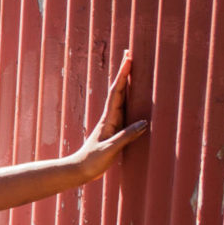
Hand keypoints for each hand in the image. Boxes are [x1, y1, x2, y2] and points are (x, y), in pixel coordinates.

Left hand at [75, 50, 149, 184]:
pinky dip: (128, 99)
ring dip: (126, 82)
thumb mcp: (111, 149)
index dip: (123, 76)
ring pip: (121, 98)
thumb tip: (144, 122)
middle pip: (119, 90)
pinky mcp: (112, 130)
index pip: (117, 93)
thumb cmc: (93, 161)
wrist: (79, 170)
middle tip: (129, 54)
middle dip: (124, 72)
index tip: (128, 60)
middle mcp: (109, 117)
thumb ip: (126, 136)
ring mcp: (111, 123)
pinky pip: (123, 110)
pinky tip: (131, 96)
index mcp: (108, 119)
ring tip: (131, 68)